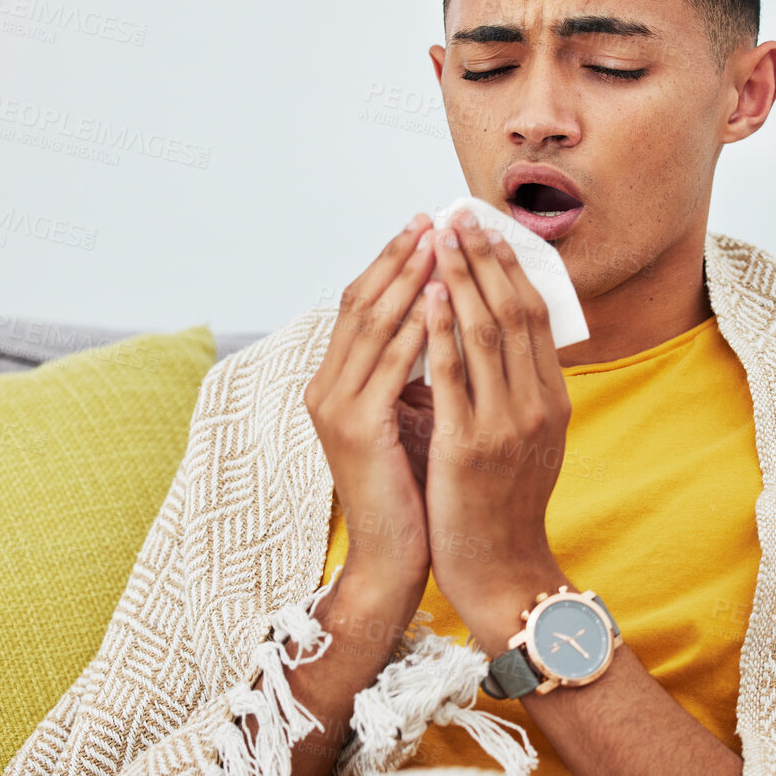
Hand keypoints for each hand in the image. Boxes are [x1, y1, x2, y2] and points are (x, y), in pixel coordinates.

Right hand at [303, 214, 437, 601]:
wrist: (393, 558)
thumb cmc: (411, 488)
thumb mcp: (411, 416)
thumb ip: (416, 371)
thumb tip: (450, 317)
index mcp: (335, 383)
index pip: (358, 304)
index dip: (391, 262)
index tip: (426, 225)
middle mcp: (325, 389)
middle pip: (360, 302)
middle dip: (400, 257)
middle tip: (434, 218)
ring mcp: (335, 409)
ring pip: (373, 325)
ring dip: (409, 279)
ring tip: (441, 243)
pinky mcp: (357, 430)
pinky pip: (390, 366)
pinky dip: (416, 328)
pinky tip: (441, 300)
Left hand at [420, 210, 573, 650]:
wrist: (501, 572)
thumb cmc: (505, 506)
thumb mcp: (528, 440)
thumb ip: (522, 390)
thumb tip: (508, 336)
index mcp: (553, 399)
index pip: (537, 314)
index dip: (512, 266)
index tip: (488, 228)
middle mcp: (537, 405)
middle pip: (515, 312)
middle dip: (487, 259)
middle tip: (461, 215)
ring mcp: (506, 425)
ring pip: (486, 333)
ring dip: (462, 279)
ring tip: (442, 239)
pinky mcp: (469, 448)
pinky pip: (454, 376)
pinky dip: (440, 330)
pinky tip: (427, 296)